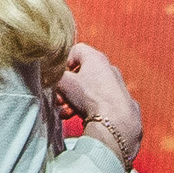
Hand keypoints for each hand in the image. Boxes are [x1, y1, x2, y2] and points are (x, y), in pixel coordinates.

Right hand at [58, 44, 142, 169]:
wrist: (116, 122)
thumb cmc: (89, 97)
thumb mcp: (62, 82)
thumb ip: (54, 75)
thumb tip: (50, 74)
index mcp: (96, 58)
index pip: (76, 50)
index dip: (63, 62)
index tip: (57, 76)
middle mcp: (109, 68)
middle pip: (83, 73)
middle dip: (69, 87)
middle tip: (59, 99)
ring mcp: (118, 86)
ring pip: (92, 90)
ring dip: (77, 100)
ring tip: (66, 112)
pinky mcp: (123, 104)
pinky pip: (103, 103)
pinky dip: (91, 108)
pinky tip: (82, 119)